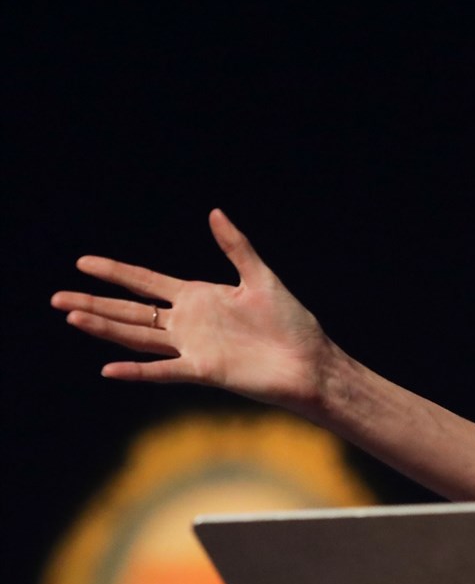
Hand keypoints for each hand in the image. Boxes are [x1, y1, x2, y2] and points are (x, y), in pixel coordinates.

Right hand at [52, 209, 332, 410]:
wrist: (309, 361)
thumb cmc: (290, 323)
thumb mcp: (261, 277)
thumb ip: (236, 246)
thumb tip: (214, 212)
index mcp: (199, 297)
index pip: (146, 282)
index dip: (115, 272)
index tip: (84, 262)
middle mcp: (189, 323)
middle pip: (131, 311)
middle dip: (94, 302)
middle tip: (55, 298)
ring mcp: (193, 348)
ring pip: (138, 337)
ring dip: (104, 329)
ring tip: (71, 317)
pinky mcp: (205, 370)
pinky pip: (164, 370)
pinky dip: (137, 370)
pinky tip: (108, 368)